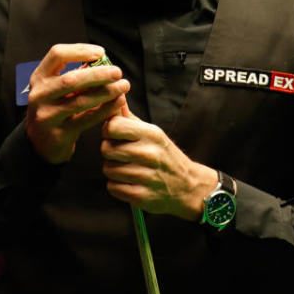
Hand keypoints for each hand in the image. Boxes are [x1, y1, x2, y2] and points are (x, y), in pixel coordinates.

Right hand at [25, 44, 129, 163]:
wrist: (40, 142)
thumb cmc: (54, 107)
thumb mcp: (55, 88)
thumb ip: (75, 74)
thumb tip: (103, 61)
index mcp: (39, 77)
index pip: (57, 55)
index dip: (80, 50)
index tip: (101, 52)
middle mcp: (40, 95)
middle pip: (71, 79)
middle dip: (98, 74)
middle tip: (118, 72)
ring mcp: (48, 116)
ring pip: (81, 101)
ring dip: (106, 92)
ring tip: (123, 86)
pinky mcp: (59, 134)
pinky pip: (87, 119)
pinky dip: (105, 109)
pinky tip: (118, 101)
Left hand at [101, 106, 217, 220]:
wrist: (187, 186)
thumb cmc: (165, 156)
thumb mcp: (152, 132)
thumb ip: (130, 118)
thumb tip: (115, 98)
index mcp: (151, 134)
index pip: (113, 126)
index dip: (109, 130)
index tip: (115, 135)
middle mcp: (149, 154)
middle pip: (106, 149)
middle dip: (110, 152)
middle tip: (122, 154)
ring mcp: (146, 176)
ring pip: (108, 169)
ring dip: (114, 170)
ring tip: (128, 169)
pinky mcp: (141, 196)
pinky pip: (112, 187)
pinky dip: (117, 186)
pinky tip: (130, 182)